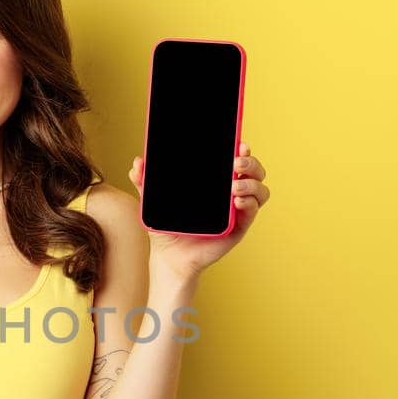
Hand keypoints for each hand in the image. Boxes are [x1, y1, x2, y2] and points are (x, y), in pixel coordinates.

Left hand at [126, 140, 269, 281]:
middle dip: (251, 162)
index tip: (239, 142)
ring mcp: (237, 209)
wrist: (169, 256)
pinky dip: (249, 203)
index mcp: (215, 181)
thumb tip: (137, 163)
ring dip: (252, 184)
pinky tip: (236, 202)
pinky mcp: (239, 226)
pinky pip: (253, 210)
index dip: (242, 148)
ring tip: (233, 188)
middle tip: (237, 163)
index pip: (236, 158)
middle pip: (255, 170)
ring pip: (260, 189)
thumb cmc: (166, 226)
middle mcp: (231, 192)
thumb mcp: (154, 201)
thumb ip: (144, 182)